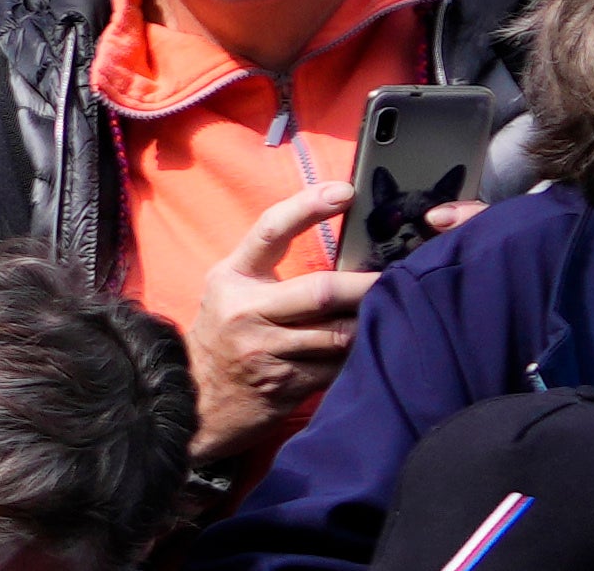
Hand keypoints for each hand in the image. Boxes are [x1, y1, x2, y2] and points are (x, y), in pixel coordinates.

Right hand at [183, 181, 372, 463]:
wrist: (196, 400)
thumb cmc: (222, 333)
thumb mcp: (230, 289)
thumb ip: (267, 266)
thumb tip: (332, 242)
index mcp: (233, 277)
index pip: (271, 230)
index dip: (309, 206)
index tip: (346, 192)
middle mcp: (247, 312)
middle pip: (319, 292)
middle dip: (363, 285)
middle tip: (398, 275)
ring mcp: (267, 353)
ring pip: (336, 335)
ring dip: (368, 323)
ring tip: (395, 310)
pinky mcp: (286, 386)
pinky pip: (335, 367)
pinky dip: (358, 356)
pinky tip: (374, 346)